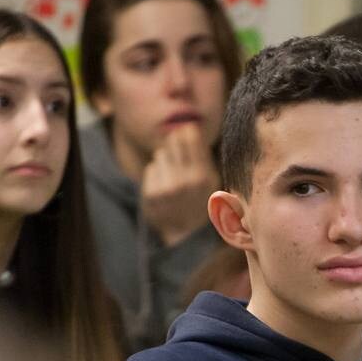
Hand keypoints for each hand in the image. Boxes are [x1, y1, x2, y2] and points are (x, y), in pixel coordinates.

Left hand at [140, 123, 216, 245]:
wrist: (185, 234)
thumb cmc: (199, 200)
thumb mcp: (210, 179)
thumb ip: (201, 154)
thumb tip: (187, 127)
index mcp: (205, 176)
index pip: (191, 138)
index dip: (186, 132)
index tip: (186, 133)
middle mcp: (187, 181)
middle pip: (174, 141)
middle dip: (175, 145)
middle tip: (178, 158)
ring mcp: (168, 188)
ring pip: (161, 154)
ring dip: (165, 162)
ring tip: (173, 177)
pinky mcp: (152, 193)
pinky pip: (151, 168)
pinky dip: (156, 175)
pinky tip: (163, 187)